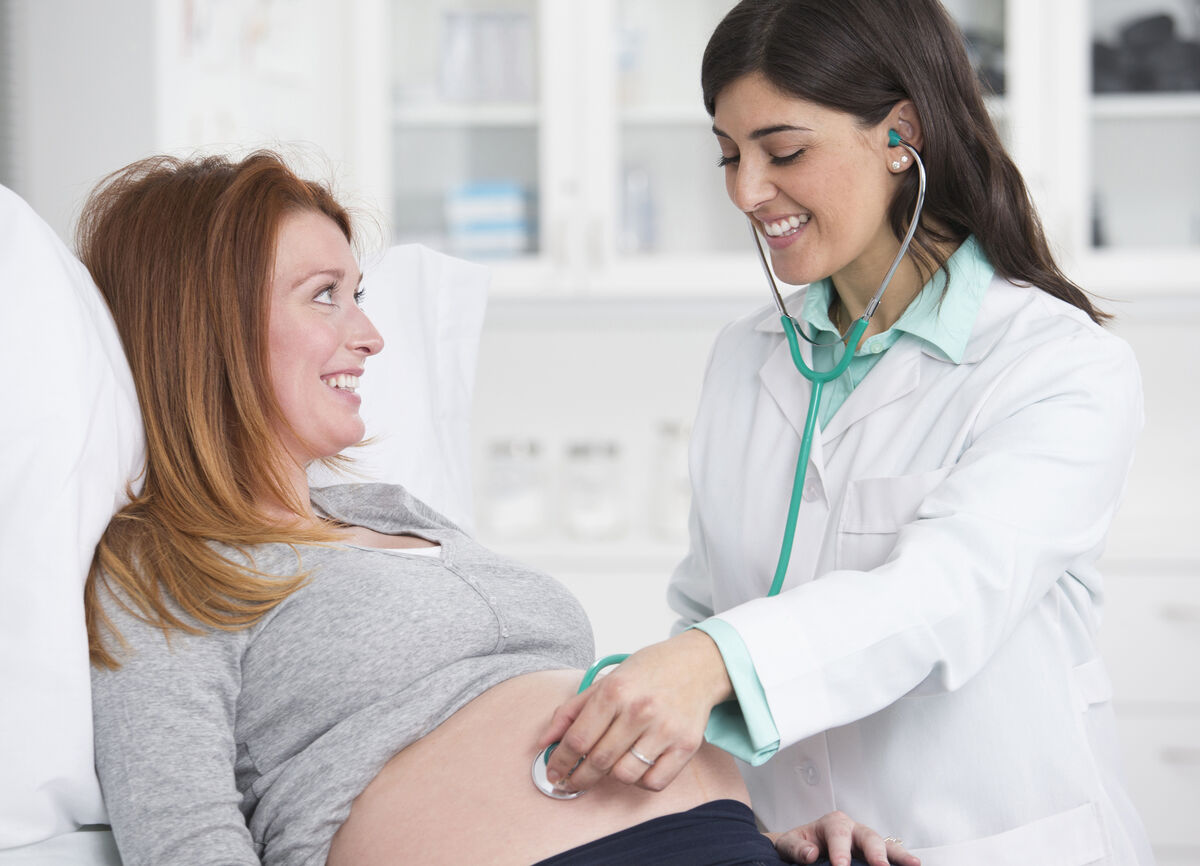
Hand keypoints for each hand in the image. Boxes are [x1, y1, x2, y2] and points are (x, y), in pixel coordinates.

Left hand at [535, 630, 732, 793]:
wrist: (697, 664)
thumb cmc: (648, 671)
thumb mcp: (606, 680)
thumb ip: (571, 710)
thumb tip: (545, 742)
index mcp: (615, 691)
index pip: (578, 739)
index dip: (560, 762)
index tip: (553, 773)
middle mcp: (640, 710)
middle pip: (598, 761)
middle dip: (577, 778)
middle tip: (569, 783)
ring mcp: (665, 730)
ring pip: (625, 775)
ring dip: (609, 777)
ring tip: (607, 766)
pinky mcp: (686, 745)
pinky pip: (654, 782)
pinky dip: (639, 783)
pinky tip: (634, 768)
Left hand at [769, 811, 919, 865]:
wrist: (803, 847)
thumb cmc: (799, 844)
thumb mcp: (790, 843)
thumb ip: (797, 847)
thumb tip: (810, 853)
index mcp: (832, 823)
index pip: (837, 834)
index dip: (840, 852)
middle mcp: (853, 829)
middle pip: (867, 836)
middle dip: (874, 852)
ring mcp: (866, 841)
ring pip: (884, 844)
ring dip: (898, 855)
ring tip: (913, 864)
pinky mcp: (874, 853)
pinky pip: (889, 854)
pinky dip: (900, 860)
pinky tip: (913, 865)